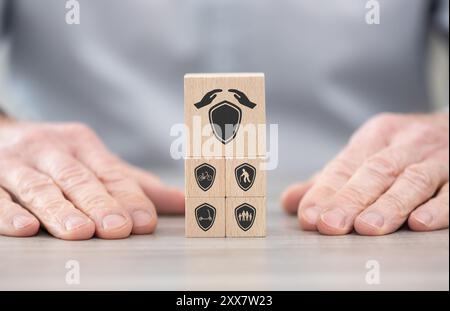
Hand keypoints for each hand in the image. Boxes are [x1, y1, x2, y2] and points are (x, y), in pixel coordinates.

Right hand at [0, 120, 183, 239]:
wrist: (0, 135)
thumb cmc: (59, 158)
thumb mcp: (98, 164)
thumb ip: (137, 185)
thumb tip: (185, 203)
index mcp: (83, 145)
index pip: (111, 173)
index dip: (128, 198)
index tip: (144, 221)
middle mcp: (52, 150)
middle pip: (79, 180)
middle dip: (99, 204)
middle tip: (117, 228)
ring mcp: (18, 163)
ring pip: (40, 187)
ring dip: (60, 210)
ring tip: (80, 232)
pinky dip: (9, 212)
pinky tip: (25, 227)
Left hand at [281, 113, 448, 234]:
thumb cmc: (401, 149)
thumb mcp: (365, 155)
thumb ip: (330, 180)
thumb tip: (290, 202)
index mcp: (375, 136)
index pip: (345, 166)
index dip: (325, 192)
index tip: (308, 216)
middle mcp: (405, 142)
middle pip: (375, 172)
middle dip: (350, 200)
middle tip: (330, 224)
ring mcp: (437, 157)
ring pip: (412, 180)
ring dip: (389, 205)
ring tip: (367, 227)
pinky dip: (437, 207)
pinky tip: (419, 223)